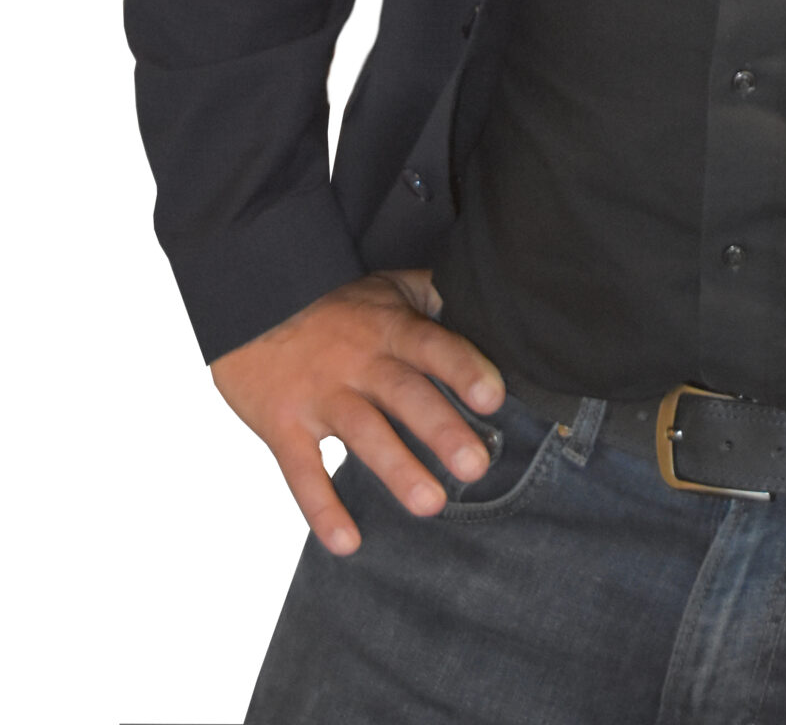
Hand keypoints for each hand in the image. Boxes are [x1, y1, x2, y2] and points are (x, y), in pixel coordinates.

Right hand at [210, 269, 504, 555]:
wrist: (249, 304)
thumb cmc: (336, 304)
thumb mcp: (388, 286)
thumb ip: (435, 295)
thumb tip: (489, 304)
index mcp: (390, 328)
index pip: (432, 345)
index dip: (463, 369)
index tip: (494, 399)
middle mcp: (359, 362)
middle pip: (404, 394)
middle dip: (440, 429)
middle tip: (475, 467)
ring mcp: (320, 395)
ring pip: (362, 434)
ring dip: (397, 469)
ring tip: (430, 505)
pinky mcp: (283, 426)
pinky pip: (303, 471)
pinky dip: (322, 509)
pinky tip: (348, 542)